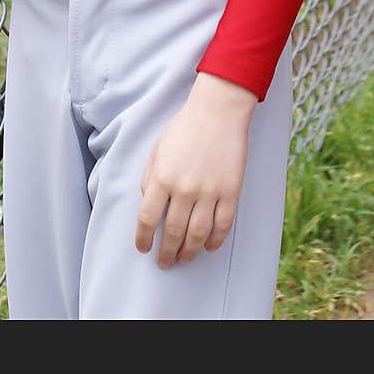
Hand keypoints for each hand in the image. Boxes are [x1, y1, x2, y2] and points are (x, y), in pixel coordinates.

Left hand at [135, 73, 256, 268]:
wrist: (218, 112)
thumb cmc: (185, 127)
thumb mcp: (157, 149)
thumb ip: (149, 177)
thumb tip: (146, 202)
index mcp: (162, 177)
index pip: (148, 218)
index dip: (144, 238)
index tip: (143, 248)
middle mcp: (184, 189)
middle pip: (173, 232)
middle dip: (167, 252)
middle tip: (165, 262)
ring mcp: (209, 192)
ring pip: (197, 234)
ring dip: (189, 252)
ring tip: (184, 259)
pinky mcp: (230, 192)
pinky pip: (223, 225)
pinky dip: (215, 241)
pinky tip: (208, 246)